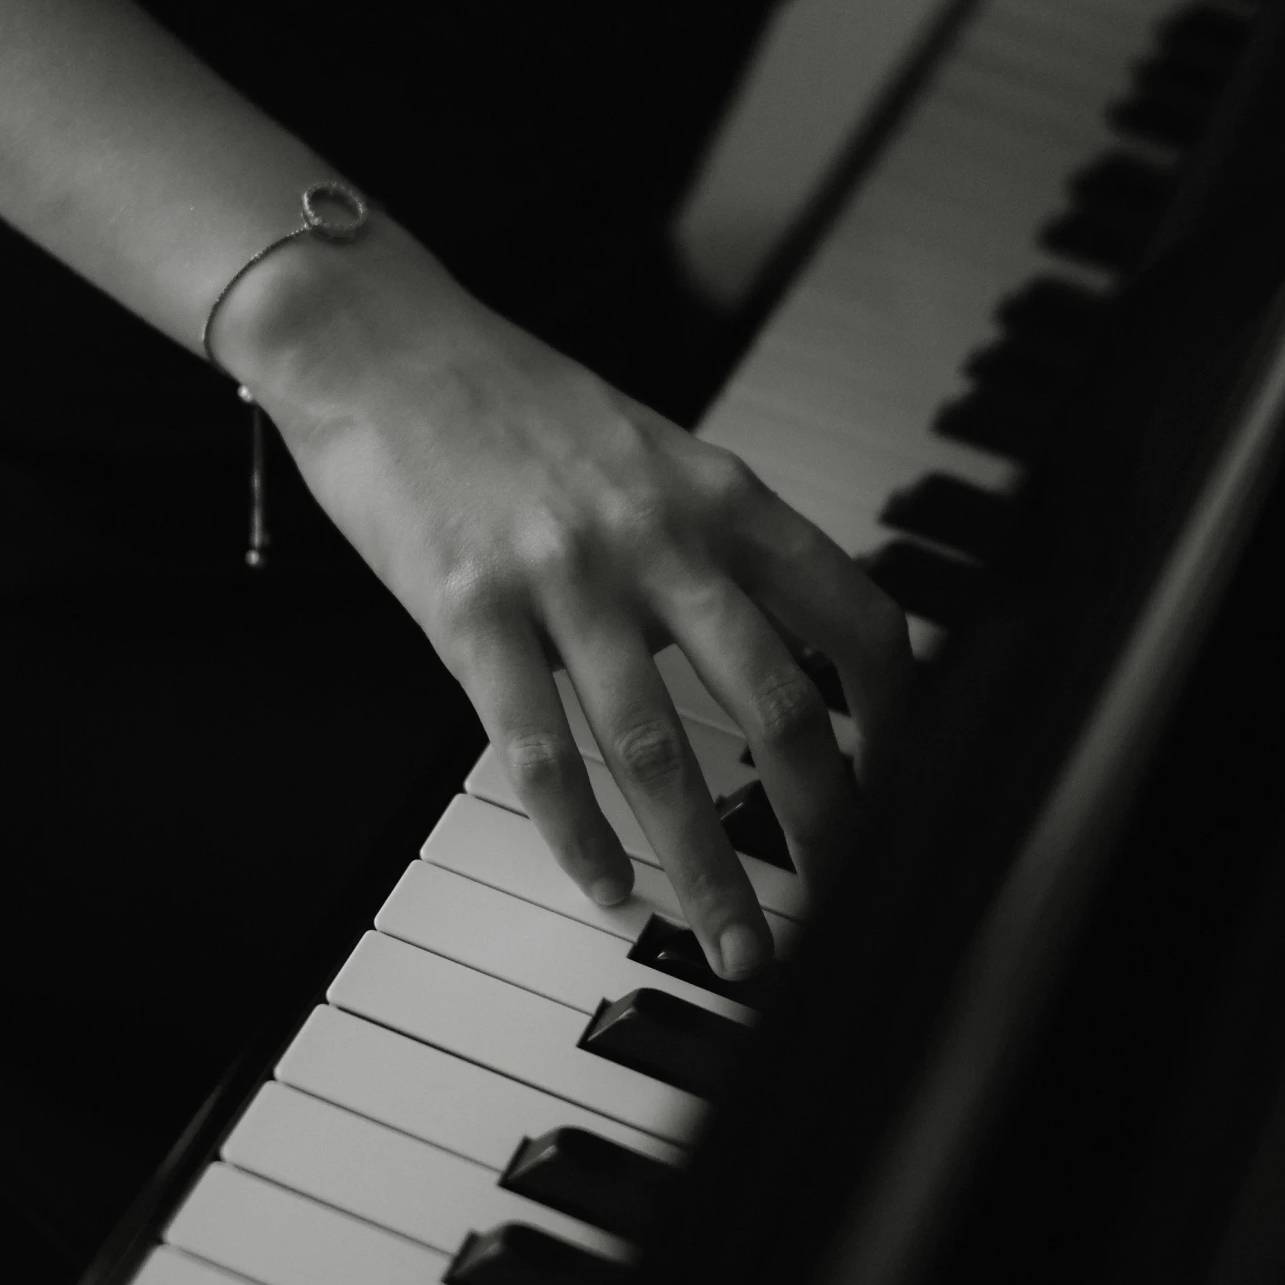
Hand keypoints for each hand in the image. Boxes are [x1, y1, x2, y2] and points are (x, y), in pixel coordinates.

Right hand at [227, 228, 913, 979]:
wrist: (383, 343)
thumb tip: (783, 646)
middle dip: (824, 818)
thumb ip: (716, 539)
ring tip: (735, 940)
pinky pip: (538, 751)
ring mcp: (563, 576)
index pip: (853, 615)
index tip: (900, 780)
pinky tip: (605, 885)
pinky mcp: (468, 611)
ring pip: (660, 750)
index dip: (897, 713)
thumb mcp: (651, 450)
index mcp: (717, 493)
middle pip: (777, 702)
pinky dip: (579, 837)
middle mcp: (657, 536)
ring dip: (707, 867)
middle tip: (840, 895)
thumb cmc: (514, 402)